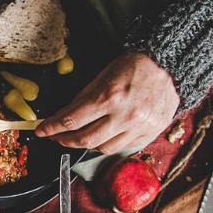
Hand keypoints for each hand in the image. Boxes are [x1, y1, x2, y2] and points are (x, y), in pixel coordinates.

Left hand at [36, 52, 178, 154]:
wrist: (169, 64)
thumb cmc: (135, 66)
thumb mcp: (102, 76)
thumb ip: (81, 99)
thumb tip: (61, 116)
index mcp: (110, 97)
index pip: (72, 120)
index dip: (53, 127)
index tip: (42, 130)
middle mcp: (125, 115)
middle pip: (85, 140)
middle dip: (65, 140)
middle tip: (56, 136)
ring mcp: (140, 126)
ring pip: (103, 148)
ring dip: (87, 144)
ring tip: (81, 135)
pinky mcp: (151, 132)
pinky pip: (123, 147)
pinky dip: (109, 143)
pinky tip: (104, 135)